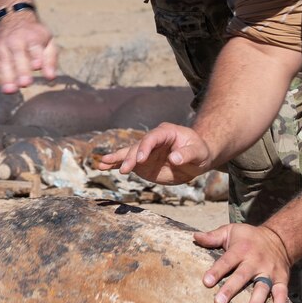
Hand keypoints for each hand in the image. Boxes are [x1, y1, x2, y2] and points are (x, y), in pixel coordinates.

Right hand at [0, 13, 58, 93]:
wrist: (13, 18)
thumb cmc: (34, 35)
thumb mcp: (48, 41)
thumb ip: (50, 59)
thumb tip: (50, 77)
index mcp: (32, 37)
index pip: (34, 47)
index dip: (36, 56)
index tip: (37, 66)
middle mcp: (15, 41)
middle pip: (17, 56)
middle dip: (21, 70)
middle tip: (24, 83)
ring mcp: (1, 47)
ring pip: (3, 63)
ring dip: (6, 77)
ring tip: (9, 91)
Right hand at [99, 123, 213, 185]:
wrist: (196, 159)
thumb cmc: (200, 152)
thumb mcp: (199, 153)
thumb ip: (188, 154)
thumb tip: (174, 158)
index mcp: (166, 132)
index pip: (152, 138)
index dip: (145, 147)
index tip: (140, 160)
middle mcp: (153, 140)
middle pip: (138, 147)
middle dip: (130, 158)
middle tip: (125, 170)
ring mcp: (146, 151)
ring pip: (128, 153)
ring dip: (116, 159)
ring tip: (102, 164)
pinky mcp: (142, 162)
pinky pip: (127, 162)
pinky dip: (115, 164)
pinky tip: (103, 166)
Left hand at [193, 224, 291, 302]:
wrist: (280, 238)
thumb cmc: (249, 237)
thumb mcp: (231, 231)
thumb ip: (213, 236)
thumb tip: (195, 236)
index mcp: (241, 249)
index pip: (227, 261)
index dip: (217, 271)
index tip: (206, 282)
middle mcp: (256, 261)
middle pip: (242, 276)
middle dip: (231, 289)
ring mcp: (269, 272)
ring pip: (262, 288)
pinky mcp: (282, 280)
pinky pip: (282, 293)